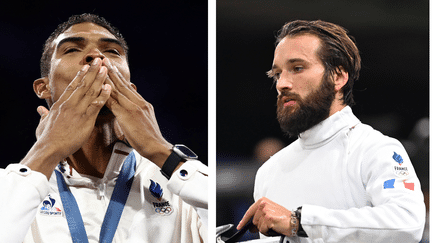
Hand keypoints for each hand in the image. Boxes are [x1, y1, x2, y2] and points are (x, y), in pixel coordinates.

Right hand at [22, 59, 110, 177]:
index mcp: (60, 104)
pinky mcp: (85, 119)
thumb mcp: (43, 123)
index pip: (72, 86)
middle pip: (83, 84)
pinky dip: (103, 95)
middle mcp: (69, 104)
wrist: (49, 148)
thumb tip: (40, 109)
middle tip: (99, 60)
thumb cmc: (46, 138)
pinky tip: (109, 87)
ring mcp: (78, 110)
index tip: (86, 67)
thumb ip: (44, 114)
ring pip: (90, 91)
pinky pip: (96, 105)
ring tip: (106, 68)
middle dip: (92, 71)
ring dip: (99, 79)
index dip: (80, 76)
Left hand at [102, 58, 171, 167]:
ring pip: (118, 91)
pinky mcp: (128, 115)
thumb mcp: (144, 122)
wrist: (156, 147)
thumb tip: (129, 112)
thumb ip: (137, 114)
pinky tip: (99, 88)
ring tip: (100, 68)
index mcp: (143, 104)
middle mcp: (139, 103)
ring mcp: (134, 107)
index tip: (112, 68)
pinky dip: (106, 94)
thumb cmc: (149, 139)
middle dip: (112, 72)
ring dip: (107, 79)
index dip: (119, 77)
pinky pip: (114, 103)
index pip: (128, 88)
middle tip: (104, 60)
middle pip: (123, 85)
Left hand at [237, 197, 293, 236]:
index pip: (249, 211)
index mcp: (263, 201)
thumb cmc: (284, 217)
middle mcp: (263, 204)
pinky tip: (274, 227)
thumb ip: (259, 217)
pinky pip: (262, 229)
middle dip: (259, 225)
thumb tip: (250, 226)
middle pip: (253, 220)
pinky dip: (267, 231)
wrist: (294, 221)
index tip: (240, 225)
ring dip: (264, 228)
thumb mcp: (269, 213)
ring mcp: (265, 211)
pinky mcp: (268, 218)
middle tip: (269, 224)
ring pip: (258, 226)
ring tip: (273, 225)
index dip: (244, 220)